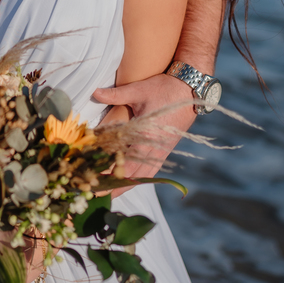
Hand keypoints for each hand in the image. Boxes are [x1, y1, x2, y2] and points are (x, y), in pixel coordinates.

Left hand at [92, 72, 196, 193]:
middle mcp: (154, 148)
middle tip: (95, 194)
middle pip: (133, 176)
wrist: (190, 89)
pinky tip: (128, 181)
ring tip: (109, 192)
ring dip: (127, 184)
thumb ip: (116, 94)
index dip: (109, 175)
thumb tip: (95, 92)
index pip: (125, 163)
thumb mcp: (139, 90)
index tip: (94, 182)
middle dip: (114, 186)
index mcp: (146, 136)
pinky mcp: (165, 150)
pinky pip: (151, 170)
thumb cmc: (164, 89)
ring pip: (144, 176)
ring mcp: (161, 151)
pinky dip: (139, 177)